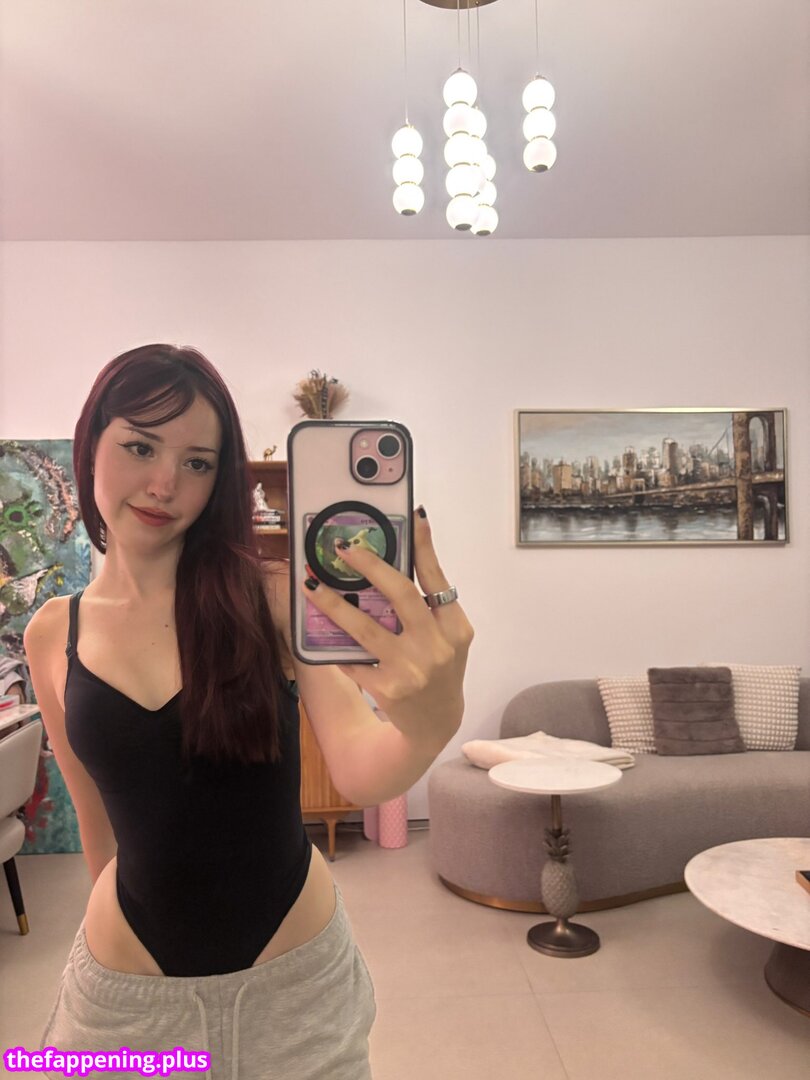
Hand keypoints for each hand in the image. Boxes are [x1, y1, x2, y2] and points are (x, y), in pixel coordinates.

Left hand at [299, 507, 473, 750]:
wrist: (435, 724)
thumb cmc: (439, 668)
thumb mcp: (447, 636)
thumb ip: (430, 604)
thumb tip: (400, 554)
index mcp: (456, 628)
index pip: (438, 580)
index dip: (425, 548)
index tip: (413, 516)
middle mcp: (437, 647)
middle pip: (402, 596)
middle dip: (371, 567)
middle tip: (344, 548)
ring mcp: (411, 669)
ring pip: (366, 628)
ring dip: (334, 604)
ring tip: (311, 584)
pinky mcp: (387, 689)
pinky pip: (353, 659)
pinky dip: (335, 645)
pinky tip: (317, 629)